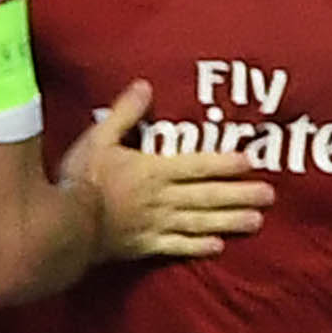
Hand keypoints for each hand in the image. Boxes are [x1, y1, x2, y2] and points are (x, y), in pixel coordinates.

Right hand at [67, 81, 273, 259]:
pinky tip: (218, 246)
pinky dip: (198, 247)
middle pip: (206, 196)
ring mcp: (155, 224)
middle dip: (240, 195)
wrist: (61, 225)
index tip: (250, 162)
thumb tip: (145, 85)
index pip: (195, 165)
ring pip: (199, 222)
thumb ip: (124, 114)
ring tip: (257, 221)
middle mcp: (162, 199)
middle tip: (270, 195)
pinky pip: (177, 247)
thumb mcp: (97, 139)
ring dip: (230, 221)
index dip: (223, 163)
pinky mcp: (145, 246)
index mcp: (152, 171)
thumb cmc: (80, 179)